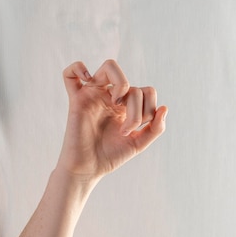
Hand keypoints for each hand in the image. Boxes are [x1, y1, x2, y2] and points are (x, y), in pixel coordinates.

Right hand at [57, 59, 167, 181]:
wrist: (88, 169)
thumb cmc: (109, 157)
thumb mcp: (139, 144)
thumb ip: (155, 128)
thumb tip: (164, 107)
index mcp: (125, 106)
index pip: (146, 91)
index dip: (149, 109)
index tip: (135, 130)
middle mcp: (110, 97)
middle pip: (132, 84)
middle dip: (136, 109)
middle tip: (126, 129)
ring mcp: (93, 95)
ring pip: (110, 67)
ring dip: (122, 84)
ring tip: (116, 104)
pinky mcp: (77, 99)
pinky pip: (70, 74)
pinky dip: (77, 68)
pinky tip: (87, 79)